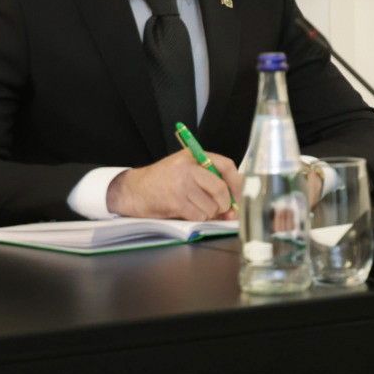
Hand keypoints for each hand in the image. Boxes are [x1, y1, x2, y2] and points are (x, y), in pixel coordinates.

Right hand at [106, 149, 242, 220]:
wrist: (132, 190)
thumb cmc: (163, 180)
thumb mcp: (186, 168)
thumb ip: (210, 177)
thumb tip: (235, 200)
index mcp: (195, 156)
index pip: (227, 166)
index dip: (238, 183)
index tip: (240, 196)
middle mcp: (188, 167)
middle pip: (221, 189)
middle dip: (225, 204)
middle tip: (221, 209)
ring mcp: (181, 185)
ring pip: (211, 206)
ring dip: (209, 213)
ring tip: (196, 207)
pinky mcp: (174, 201)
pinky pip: (199, 215)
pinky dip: (198, 218)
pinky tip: (187, 212)